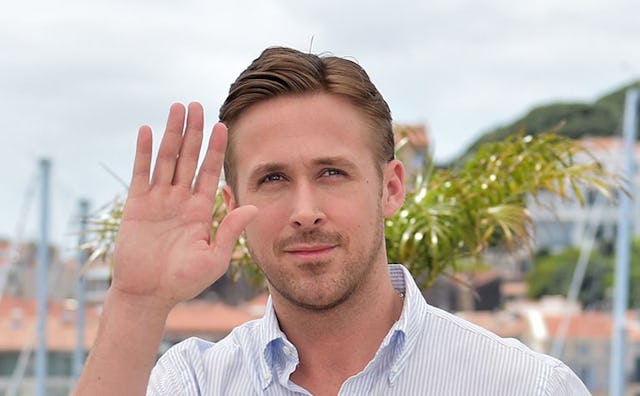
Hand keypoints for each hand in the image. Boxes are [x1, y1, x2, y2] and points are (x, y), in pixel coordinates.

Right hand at [111, 102, 256, 311]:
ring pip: (167, 160)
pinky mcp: (136, 205)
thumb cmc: (184, 281)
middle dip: (194, 132)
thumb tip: (252, 206)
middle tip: (198, 105)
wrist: (149, 295)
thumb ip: (231, 230)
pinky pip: (141, 174)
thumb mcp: (215, 257)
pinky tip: (148, 130)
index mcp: (201, 210)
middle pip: (188, 158)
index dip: (215, 149)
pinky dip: (144, 152)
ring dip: (172, 134)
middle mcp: (180, 200)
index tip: (223, 126)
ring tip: (177, 108)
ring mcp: (158, 201)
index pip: (210, 172)